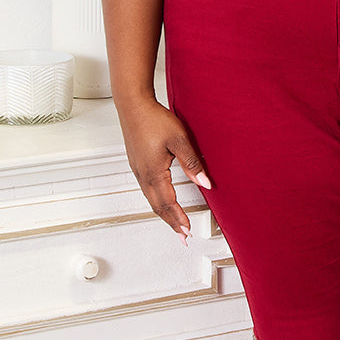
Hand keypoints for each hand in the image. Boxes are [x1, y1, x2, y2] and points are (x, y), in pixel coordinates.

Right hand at [117, 97, 210, 238]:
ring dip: (164, 213)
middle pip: (157, 206)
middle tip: (183, 235)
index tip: (188, 231)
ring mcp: (138, 170)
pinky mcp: (137, 164)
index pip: (168, 203)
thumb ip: (192, 163)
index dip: (179, 218)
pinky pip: (147, 189)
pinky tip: (163, 200)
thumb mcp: (179, 140)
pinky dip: (157, 201)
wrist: (133, 104)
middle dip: (171, 222)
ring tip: (175, 223)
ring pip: (151, 199)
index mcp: (153, 172)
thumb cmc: (153, 119)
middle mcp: (143, 175)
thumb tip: (206, 183)